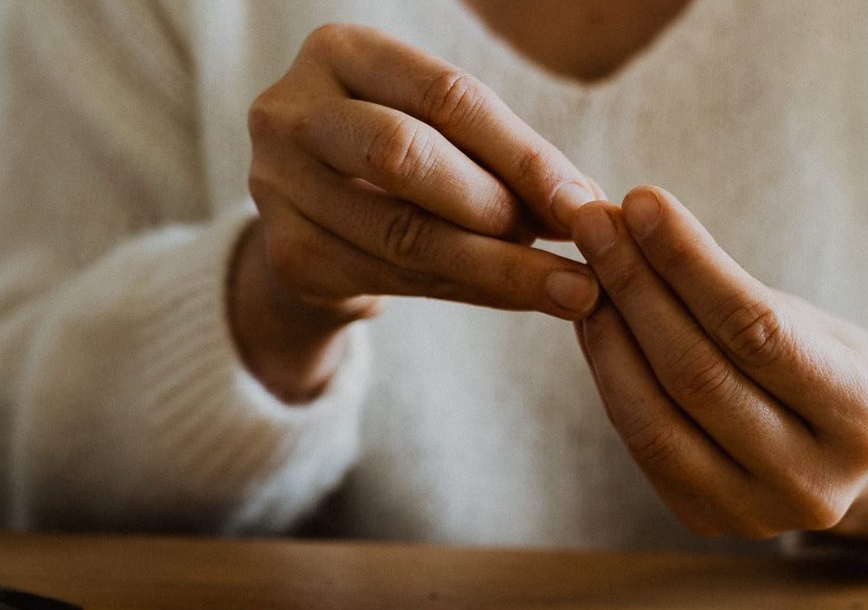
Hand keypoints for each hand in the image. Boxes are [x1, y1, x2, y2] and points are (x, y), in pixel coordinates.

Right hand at [238, 23, 601, 400]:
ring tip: (565, 288)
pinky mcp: (286, 252)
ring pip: (401, 232)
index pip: (445, 95)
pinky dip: (463, 291)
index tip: (585, 201)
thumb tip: (589, 202)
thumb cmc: (397, 168)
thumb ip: (501, 159)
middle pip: (406, 155)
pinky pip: (388, 279)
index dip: (522, 152)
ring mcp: (277, 184)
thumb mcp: (442, 137)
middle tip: (569, 248)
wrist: (318, 227)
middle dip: (498, 207)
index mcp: (341, 52)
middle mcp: (293, 110)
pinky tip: (515, 299)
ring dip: (495, 266)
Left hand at [571, 187, 867, 550]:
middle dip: (636, 288)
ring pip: (655, 419)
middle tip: (593, 222)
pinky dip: (611, 377)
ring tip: (583, 269)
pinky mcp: (707, 522)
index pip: (756, 329)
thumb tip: (632, 220)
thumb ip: (736, 293)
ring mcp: (756, 514)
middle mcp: (811, 480)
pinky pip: (641, 444)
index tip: (641, 200)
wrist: (858, 466)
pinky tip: (594, 324)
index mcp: (861, 419)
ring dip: (609, 334)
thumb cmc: (832, 371)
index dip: (690, 262)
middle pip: (697, 374)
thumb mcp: (816, 325)